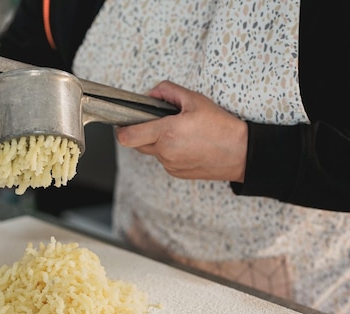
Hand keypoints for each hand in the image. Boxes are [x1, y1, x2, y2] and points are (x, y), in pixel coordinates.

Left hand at [115, 80, 247, 181]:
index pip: (127, 136)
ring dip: (157, 141)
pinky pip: (164, 160)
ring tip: (179, 132)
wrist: (241, 153)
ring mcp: (170, 165)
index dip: (121, 128)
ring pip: (152, 151)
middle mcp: (165, 152)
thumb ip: (168, 92)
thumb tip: (151, 94)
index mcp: (166, 133)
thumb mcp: (195, 100)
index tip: (123, 121)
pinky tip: (187, 144)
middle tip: (155, 121)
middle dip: (140, 131)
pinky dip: (169, 151)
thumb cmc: (221, 127)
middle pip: (135, 143)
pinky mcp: (176, 173)